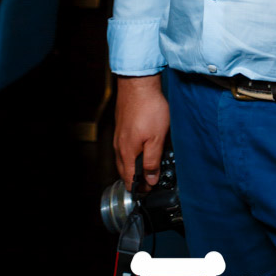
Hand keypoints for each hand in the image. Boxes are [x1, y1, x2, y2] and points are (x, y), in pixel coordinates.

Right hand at [114, 73, 169, 190]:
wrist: (138, 84)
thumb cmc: (149, 108)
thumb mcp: (157, 138)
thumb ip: (152, 161)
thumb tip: (150, 180)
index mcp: (127, 152)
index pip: (130, 179)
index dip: (140, 188)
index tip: (149, 190)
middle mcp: (119, 146)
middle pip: (125, 170)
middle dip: (136, 179)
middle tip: (149, 182)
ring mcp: (119, 136)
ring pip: (124, 159)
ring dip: (133, 166)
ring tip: (147, 169)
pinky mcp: (121, 126)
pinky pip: (125, 147)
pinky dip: (132, 154)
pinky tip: (142, 149)